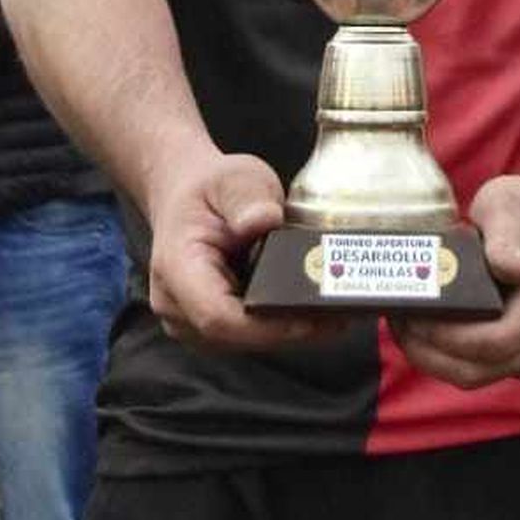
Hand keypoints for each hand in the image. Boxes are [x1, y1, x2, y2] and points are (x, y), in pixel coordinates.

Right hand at [147, 153, 345, 353]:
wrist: (186, 196)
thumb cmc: (208, 188)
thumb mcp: (232, 178)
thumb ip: (246, 197)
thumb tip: (264, 220)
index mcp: (176, 268)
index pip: (218, 317)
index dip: (268, 326)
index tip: (314, 316)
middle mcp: (177, 306)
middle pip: (238, 336)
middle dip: (291, 329)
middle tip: (342, 312)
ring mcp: (191, 322)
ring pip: (247, 342)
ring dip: (291, 330)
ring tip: (337, 311)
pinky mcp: (212, 327)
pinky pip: (249, 335)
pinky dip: (282, 324)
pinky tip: (315, 309)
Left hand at [391, 176, 519, 389]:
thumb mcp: (513, 205)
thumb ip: (508, 234)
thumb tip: (509, 266)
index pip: (498, 341)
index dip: (449, 337)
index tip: (415, 316)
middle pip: (483, 368)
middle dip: (432, 352)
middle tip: (399, 321)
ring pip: (479, 375)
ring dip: (435, 358)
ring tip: (405, 326)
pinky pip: (483, 369)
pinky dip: (448, 356)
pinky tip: (425, 331)